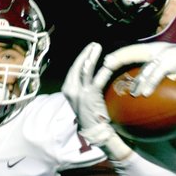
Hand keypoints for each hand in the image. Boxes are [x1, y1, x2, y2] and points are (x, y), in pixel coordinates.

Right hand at [62, 42, 132, 160]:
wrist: (94, 130)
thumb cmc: (90, 113)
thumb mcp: (81, 98)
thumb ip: (82, 85)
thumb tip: (88, 71)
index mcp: (67, 89)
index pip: (73, 69)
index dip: (81, 58)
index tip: (88, 50)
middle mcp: (71, 90)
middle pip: (78, 66)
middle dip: (86, 54)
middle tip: (94, 45)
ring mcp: (81, 93)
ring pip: (86, 70)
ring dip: (92, 57)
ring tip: (97, 48)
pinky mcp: (91, 96)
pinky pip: (97, 79)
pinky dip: (103, 70)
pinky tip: (107, 64)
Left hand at [100, 42, 175, 96]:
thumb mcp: (170, 71)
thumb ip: (156, 75)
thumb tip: (142, 90)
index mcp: (157, 50)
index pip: (133, 51)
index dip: (119, 55)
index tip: (105, 62)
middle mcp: (161, 49)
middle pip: (134, 52)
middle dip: (119, 58)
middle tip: (105, 66)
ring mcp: (169, 53)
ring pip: (148, 65)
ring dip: (138, 79)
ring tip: (131, 93)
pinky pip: (160, 72)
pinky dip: (151, 82)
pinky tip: (144, 93)